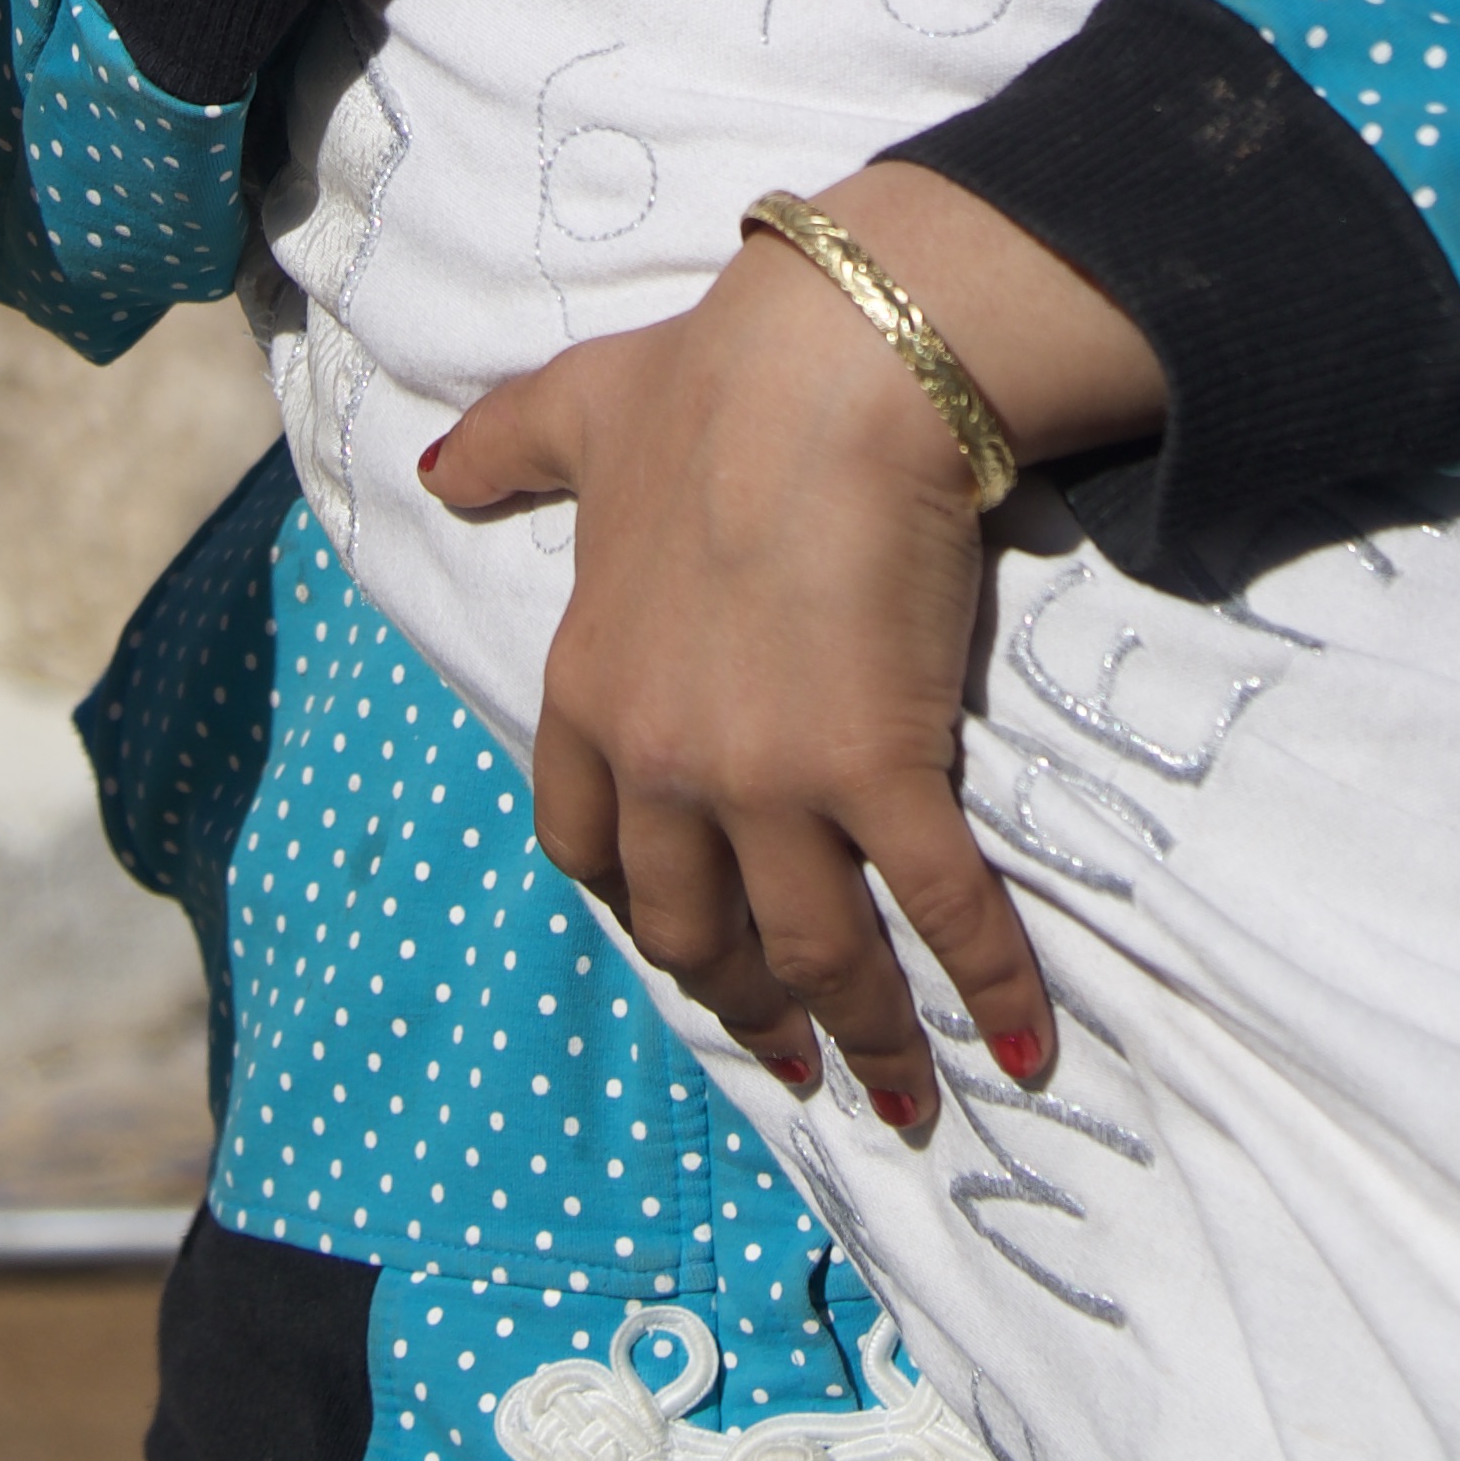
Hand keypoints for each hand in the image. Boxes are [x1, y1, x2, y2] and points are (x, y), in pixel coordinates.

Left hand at [422, 160, 1160, 1129]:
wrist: (828, 369)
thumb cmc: (710, 383)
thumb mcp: (575, 412)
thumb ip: (506, 452)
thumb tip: (440, 471)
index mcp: (590, 693)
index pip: (589, 851)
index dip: (642, 912)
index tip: (688, 946)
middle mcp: (664, 764)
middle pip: (695, 931)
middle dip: (746, 1004)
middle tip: (798, 1053)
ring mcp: (770, 781)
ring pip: (812, 949)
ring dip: (862, 1034)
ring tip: (903, 1091)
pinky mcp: (878, 772)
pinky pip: (938, 908)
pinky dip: (983, 986)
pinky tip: (1019, 1043)